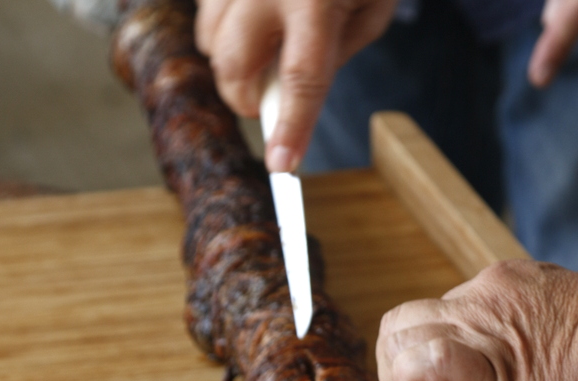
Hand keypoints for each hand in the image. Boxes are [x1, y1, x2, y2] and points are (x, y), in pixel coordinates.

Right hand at [195, 0, 398, 171]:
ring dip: (234, 63)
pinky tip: (255, 18)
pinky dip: (224, 28)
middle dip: (249, 99)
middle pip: (234, 66)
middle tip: (272, 103)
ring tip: (267, 46)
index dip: (291, 129)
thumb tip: (292, 95)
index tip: (282, 167)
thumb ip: (335, 53)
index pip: (302, 78)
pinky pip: (205, 12)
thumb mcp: (372, 7)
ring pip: (209, 41)